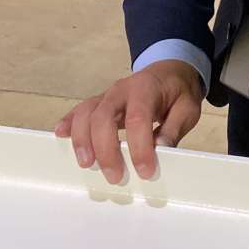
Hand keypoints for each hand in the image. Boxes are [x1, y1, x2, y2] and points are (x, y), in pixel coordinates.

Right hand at [54, 60, 203, 183]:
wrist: (169, 71)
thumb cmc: (178, 93)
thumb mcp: (188, 108)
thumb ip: (174, 128)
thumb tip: (161, 149)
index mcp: (146, 89)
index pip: (138, 118)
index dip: (139, 147)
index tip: (145, 171)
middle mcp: (121, 89)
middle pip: (103, 116)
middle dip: (106, 149)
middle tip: (115, 176)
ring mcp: (106, 95)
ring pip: (86, 113)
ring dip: (82, 140)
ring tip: (87, 164)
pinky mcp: (99, 102)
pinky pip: (79, 110)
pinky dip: (69, 123)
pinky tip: (60, 135)